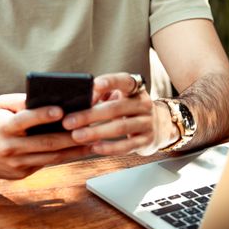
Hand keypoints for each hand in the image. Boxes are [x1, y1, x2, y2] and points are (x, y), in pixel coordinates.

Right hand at [0, 93, 91, 179]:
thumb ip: (20, 100)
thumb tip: (45, 96)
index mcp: (4, 127)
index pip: (25, 120)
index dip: (43, 115)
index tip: (61, 111)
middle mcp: (10, 146)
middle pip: (45, 142)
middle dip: (70, 136)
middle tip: (90, 128)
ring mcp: (17, 163)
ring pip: (51, 157)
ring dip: (74, 150)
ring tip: (93, 141)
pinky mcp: (22, 174)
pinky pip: (48, 165)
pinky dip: (66, 158)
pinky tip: (81, 151)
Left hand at [61, 73, 177, 155]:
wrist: (160, 126)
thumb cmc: (129, 109)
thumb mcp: (120, 96)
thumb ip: (102, 95)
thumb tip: (79, 98)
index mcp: (135, 89)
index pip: (124, 81)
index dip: (109, 82)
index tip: (92, 85)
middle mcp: (144, 104)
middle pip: (116, 108)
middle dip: (90, 115)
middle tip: (69, 121)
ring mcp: (147, 123)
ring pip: (120, 127)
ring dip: (96, 132)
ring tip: (76, 136)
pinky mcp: (146, 141)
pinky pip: (126, 146)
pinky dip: (109, 147)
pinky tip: (94, 148)